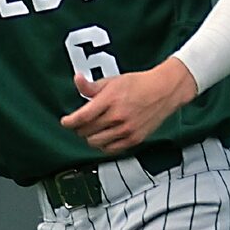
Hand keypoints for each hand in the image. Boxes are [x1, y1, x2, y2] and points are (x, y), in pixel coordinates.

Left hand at [60, 62, 197, 155]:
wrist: (163, 91)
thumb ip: (91, 86)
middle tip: (81, 123)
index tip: (65, 122)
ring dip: (89, 137)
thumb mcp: (112, 81)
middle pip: (86, 131)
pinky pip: (110, 149)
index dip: (69, 122)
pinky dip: (103, 145)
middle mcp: (117, 116)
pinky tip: (104, 137)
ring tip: (92, 130)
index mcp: (109, 100)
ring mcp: (126, 130)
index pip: (82, 117)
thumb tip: (77, 80)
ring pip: (96, 142)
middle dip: (79, 128)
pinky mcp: (134, 139)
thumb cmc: (138, 84)